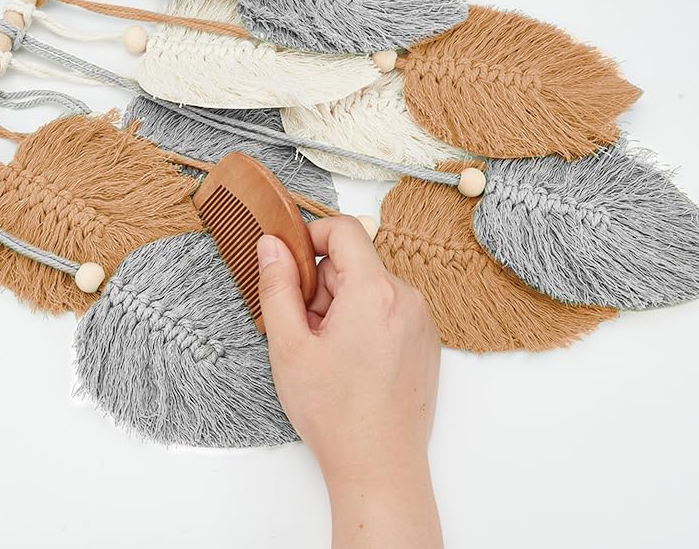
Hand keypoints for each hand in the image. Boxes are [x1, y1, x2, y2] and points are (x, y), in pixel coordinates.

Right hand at [258, 216, 442, 548]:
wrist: (380, 469)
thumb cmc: (335, 414)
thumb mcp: (289, 346)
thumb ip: (277, 286)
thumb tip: (271, 245)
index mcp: (374, 291)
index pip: (344, 229)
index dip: (311, 237)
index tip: (291, 264)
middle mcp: (406, 298)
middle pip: (355, 263)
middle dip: (323, 287)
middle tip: (305, 330)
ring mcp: (421, 321)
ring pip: (371, 288)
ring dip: (343, 306)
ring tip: (328, 353)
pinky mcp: (427, 342)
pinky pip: (390, 310)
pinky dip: (367, 322)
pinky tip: (352, 363)